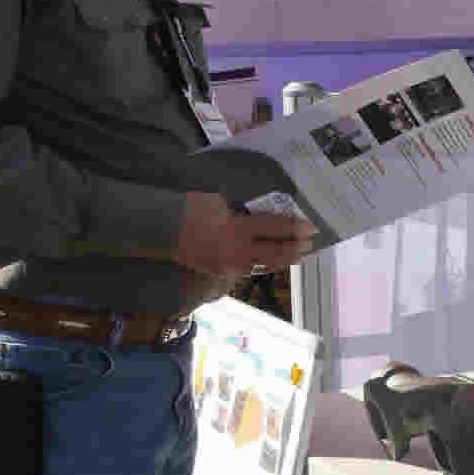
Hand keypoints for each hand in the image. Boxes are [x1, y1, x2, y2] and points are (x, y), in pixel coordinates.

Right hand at [173, 191, 315, 276]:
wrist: (162, 229)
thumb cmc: (190, 208)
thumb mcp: (218, 200)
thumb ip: (241, 209)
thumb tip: (262, 211)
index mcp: (236, 229)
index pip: (274, 228)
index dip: (294, 228)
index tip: (311, 227)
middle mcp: (237, 251)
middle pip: (276, 253)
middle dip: (296, 248)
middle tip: (311, 244)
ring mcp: (230, 266)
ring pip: (265, 266)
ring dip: (284, 260)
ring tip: (298, 255)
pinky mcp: (222, 273)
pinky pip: (249, 269)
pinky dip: (264, 265)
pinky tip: (273, 261)